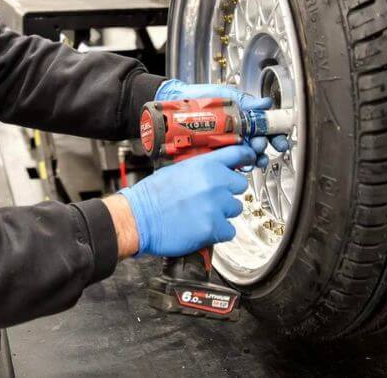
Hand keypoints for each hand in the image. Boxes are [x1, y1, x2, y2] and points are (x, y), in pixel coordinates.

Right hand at [117, 145, 254, 256]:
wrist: (138, 218)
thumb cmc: (151, 195)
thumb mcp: (176, 170)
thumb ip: (200, 169)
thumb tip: (215, 170)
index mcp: (205, 165)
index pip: (238, 154)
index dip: (246, 158)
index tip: (249, 160)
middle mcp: (214, 183)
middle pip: (240, 185)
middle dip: (228, 192)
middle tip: (211, 198)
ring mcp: (216, 206)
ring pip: (236, 209)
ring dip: (223, 213)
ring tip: (202, 215)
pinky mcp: (214, 228)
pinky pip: (229, 230)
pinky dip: (219, 232)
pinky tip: (203, 228)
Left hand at [154, 79, 288, 167]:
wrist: (175, 102)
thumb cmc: (200, 97)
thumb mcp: (225, 96)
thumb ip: (246, 101)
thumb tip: (266, 104)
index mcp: (244, 120)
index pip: (266, 130)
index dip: (276, 136)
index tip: (280, 141)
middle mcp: (238, 134)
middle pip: (259, 146)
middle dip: (265, 147)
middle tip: (261, 145)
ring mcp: (226, 146)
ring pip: (247, 157)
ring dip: (255, 159)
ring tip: (254, 156)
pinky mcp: (212, 154)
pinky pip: (228, 164)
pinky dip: (237, 166)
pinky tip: (240, 164)